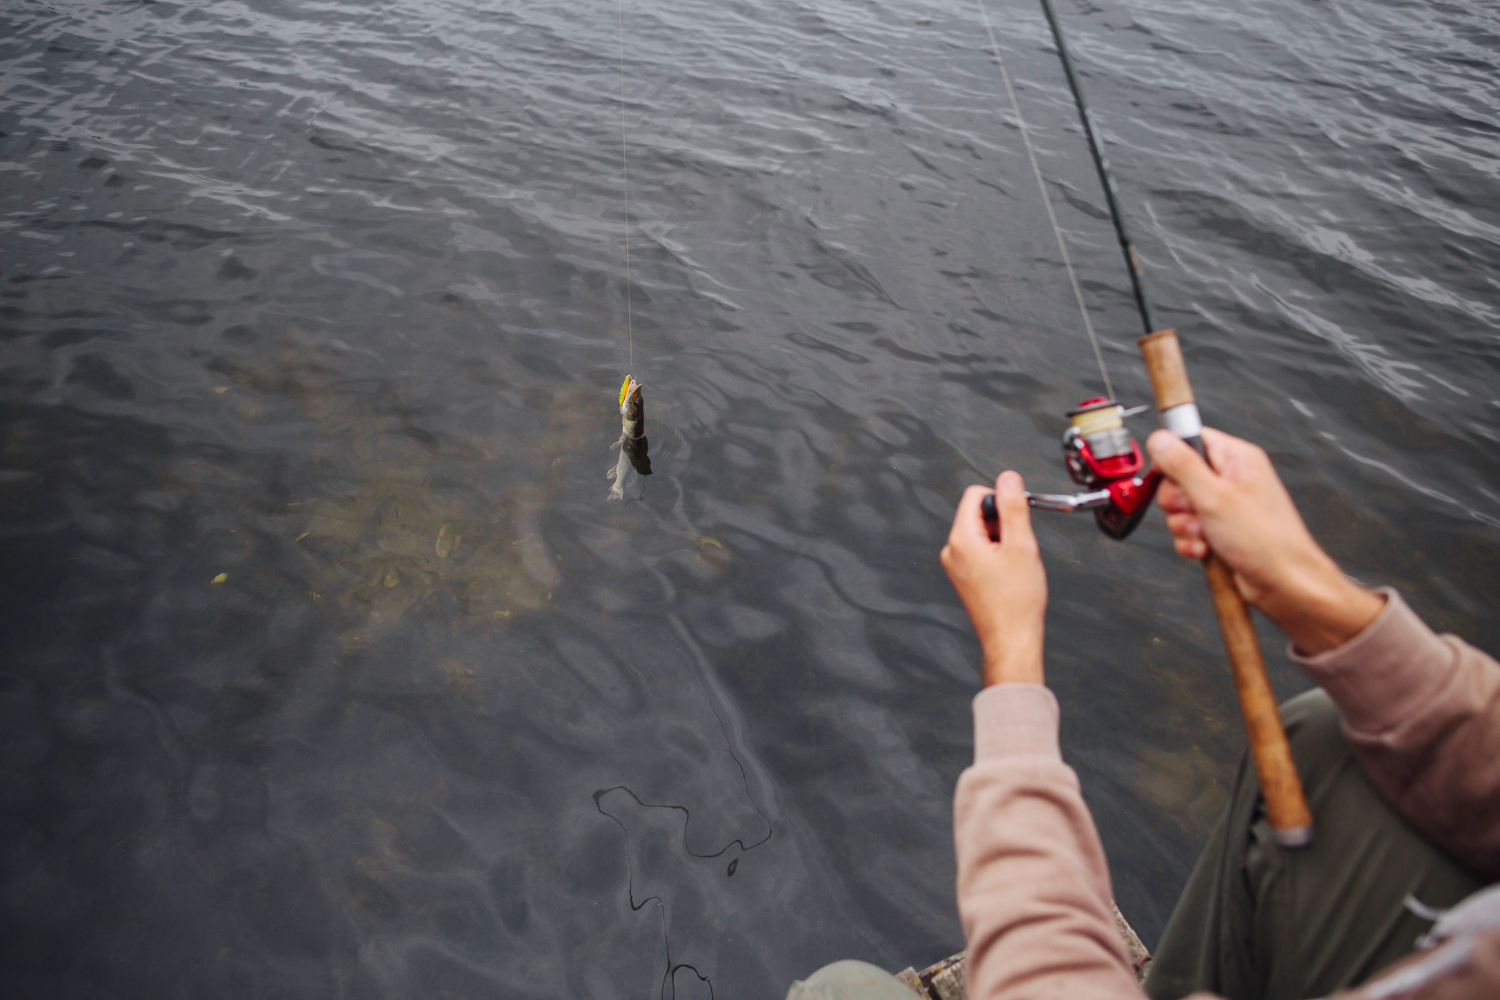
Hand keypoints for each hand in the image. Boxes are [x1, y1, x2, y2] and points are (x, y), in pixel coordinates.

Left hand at [941, 471, 1046, 685]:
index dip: (1001, 501)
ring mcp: (956, 565)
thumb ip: (1013, 506)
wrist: (1011, 639)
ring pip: (982, 533)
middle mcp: (952, 550)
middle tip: (1017, 548)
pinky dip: (998, 555)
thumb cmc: (1016, 601)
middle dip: (1003, 523)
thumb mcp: (1021, 544)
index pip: (975, 495)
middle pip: (979, 513)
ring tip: (1014, 565)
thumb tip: (1008, 479)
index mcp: (960, 539)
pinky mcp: (964, 577)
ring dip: (1002, 540)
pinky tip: (1009, 574)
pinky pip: (981, 551)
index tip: (1017, 518)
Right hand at [1148, 427, 1384, 654]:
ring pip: (1180, 507)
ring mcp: (1224, 506)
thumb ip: (1182, 465)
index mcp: (1236, 458)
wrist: (1283, 583)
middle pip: (1178, 477)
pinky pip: (1187, 530)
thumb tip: (1160, 438)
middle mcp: (1231, 479)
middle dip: (1178, 501)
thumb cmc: (1265, 540)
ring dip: (1185, 525)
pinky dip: (1191, 541)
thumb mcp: (1214, 496)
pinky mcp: (1218, 529)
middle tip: (1197, 511)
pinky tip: (1207, 548)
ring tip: (1207, 533)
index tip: (1174, 478)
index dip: (1173, 458)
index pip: (1191, 440)